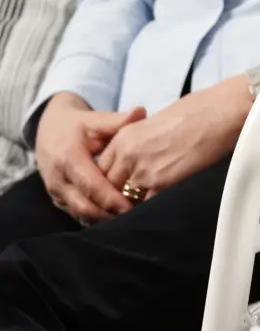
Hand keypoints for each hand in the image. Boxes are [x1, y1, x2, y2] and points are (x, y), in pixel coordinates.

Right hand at [35, 93, 147, 223]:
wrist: (48, 131)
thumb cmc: (76, 125)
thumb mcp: (94, 119)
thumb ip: (117, 120)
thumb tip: (141, 111)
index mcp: (68, 158)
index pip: (91, 185)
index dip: (111, 199)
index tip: (132, 206)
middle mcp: (58, 179)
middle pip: (85, 206)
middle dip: (109, 214)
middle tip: (135, 216)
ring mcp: (56, 193)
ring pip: (80, 214)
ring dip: (102, 219)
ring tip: (127, 218)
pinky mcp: (58, 200)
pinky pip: (76, 214)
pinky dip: (94, 218)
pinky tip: (113, 216)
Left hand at [94, 76, 251, 200]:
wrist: (221, 112)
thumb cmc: (197, 110)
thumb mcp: (157, 121)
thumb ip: (140, 142)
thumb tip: (140, 157)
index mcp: (125, 135)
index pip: (102, 169)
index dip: (110, 181)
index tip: (119, 188)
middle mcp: (128, 154)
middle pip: (109, 187)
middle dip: (117, 196)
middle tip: (127, 204)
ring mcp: (143, 170)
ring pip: (124, 200)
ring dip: (132, 206)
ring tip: (141, 210)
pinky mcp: (162, 184)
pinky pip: (146, 206)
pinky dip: (149, 210)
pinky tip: (157, 209)